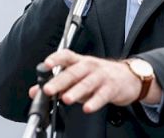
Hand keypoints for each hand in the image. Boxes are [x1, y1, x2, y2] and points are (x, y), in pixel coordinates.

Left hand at [28, 49, 160, 112]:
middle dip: (60, 81)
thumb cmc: (100, 76)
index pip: (67, 56)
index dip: (56, 59)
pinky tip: (87, 107)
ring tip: (66, 99)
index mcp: (80, 62)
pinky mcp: (112, 87)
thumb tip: (35, 91)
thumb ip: (57, 83)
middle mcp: (90, 66)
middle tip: (49, 89)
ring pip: (88, 83)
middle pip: (74, 72)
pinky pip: (103, 95)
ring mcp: (102, 76)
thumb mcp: (79, 77)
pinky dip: (95, 101)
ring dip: (76, 91)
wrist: (129, 77)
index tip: (45, 64)